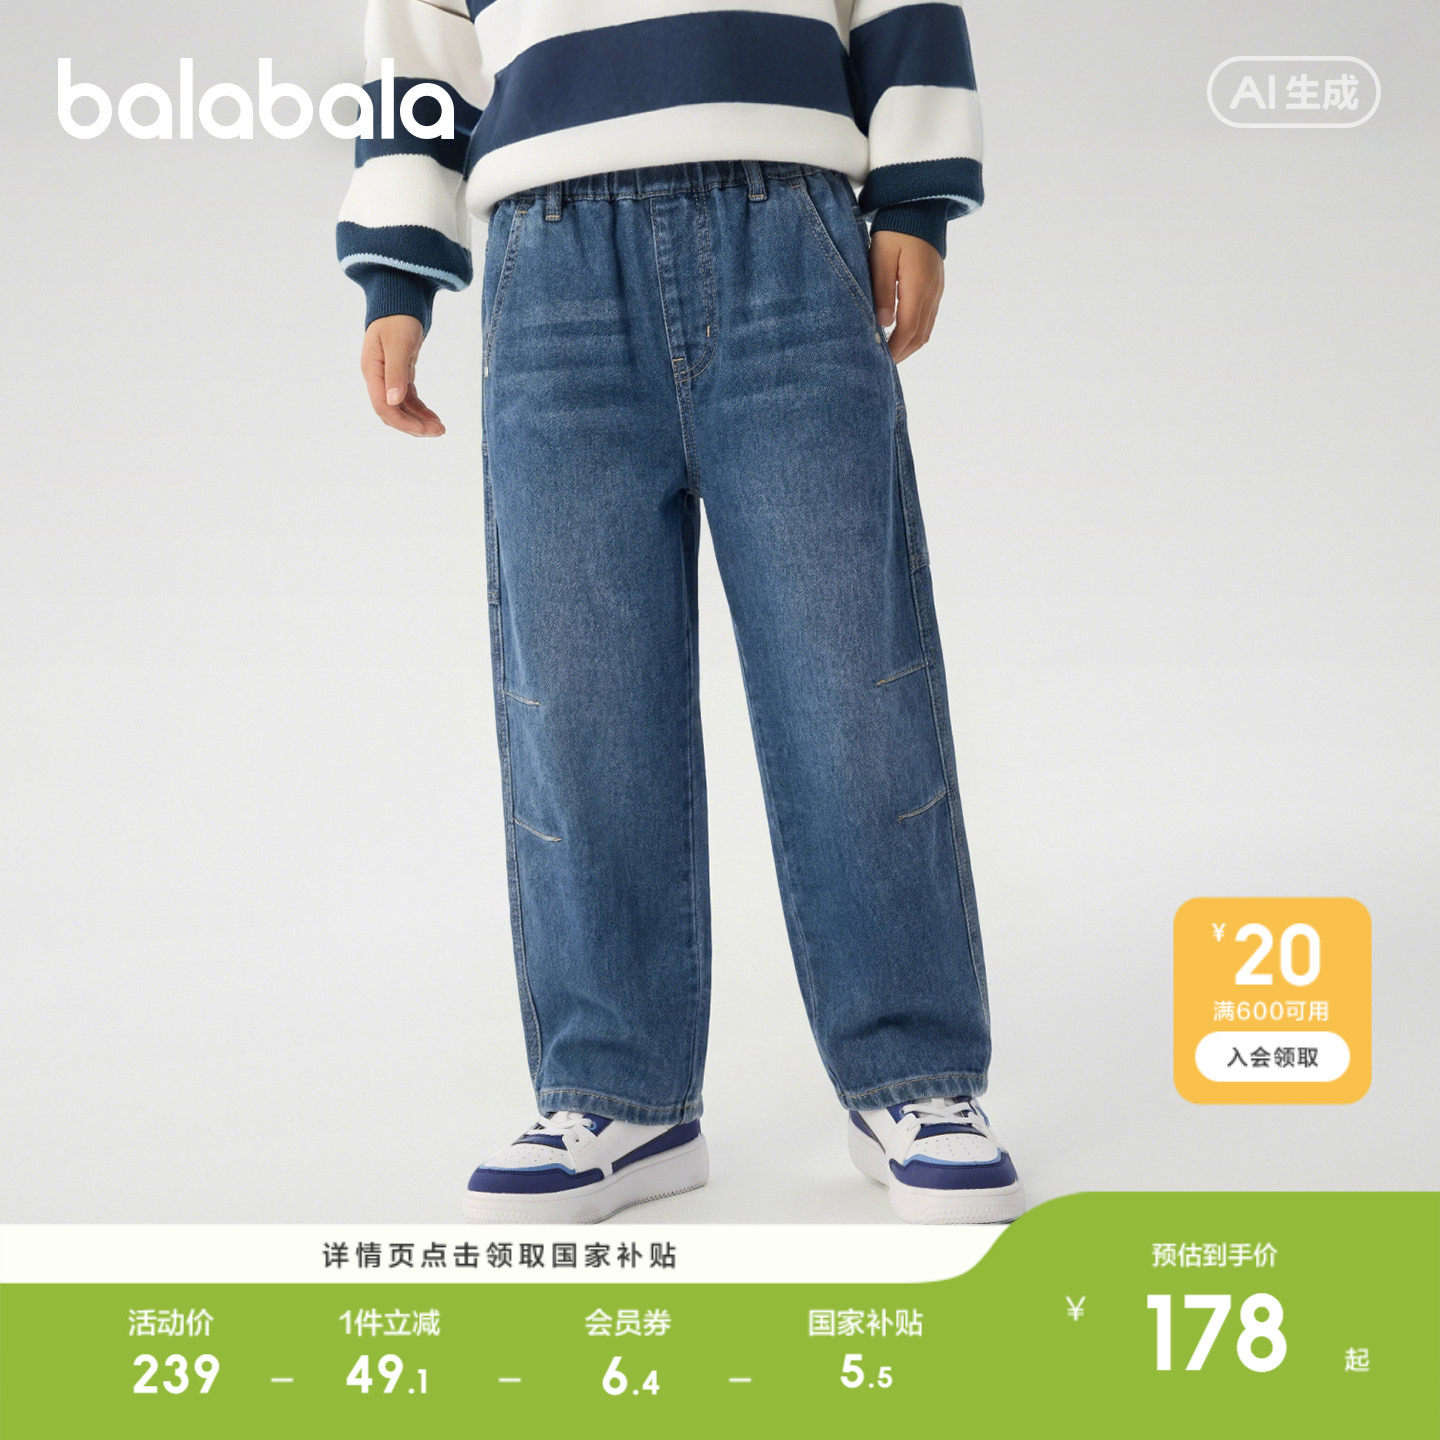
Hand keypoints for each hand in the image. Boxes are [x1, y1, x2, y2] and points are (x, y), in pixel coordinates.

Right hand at [361, 315, 444, 436]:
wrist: (402, 299)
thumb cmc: (398, 317)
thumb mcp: (398, 343)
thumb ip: (396, 373)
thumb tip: (393, 402)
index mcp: (372, 371)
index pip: (383, 407)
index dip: (403, 423)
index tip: (425, 430)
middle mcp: (377, 378)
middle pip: (392, 412)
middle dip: (414, 425)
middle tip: (439, 431)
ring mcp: (388, 377)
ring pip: (402, 408)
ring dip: (419, 420)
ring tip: (440, 428)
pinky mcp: (400, 374)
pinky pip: (409, 399)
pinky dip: (421, 409)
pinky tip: (434, 417)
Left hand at [869, 231, 944, 362]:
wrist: (920, 209)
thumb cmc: (895, 231)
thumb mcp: (881, 257)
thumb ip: (882, 290)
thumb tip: (884, 323)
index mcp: (918, 286)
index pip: (908, 329)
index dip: (895, 349)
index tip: (880, 361)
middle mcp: (932, 293)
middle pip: (920, 335)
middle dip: (902, 353)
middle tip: (883, 364)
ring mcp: (937, 290)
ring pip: (926, 329)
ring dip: (909, 345)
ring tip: (890, 354)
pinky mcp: (936, 287)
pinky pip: (929, 318)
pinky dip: (916, 332)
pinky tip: (900, 334)